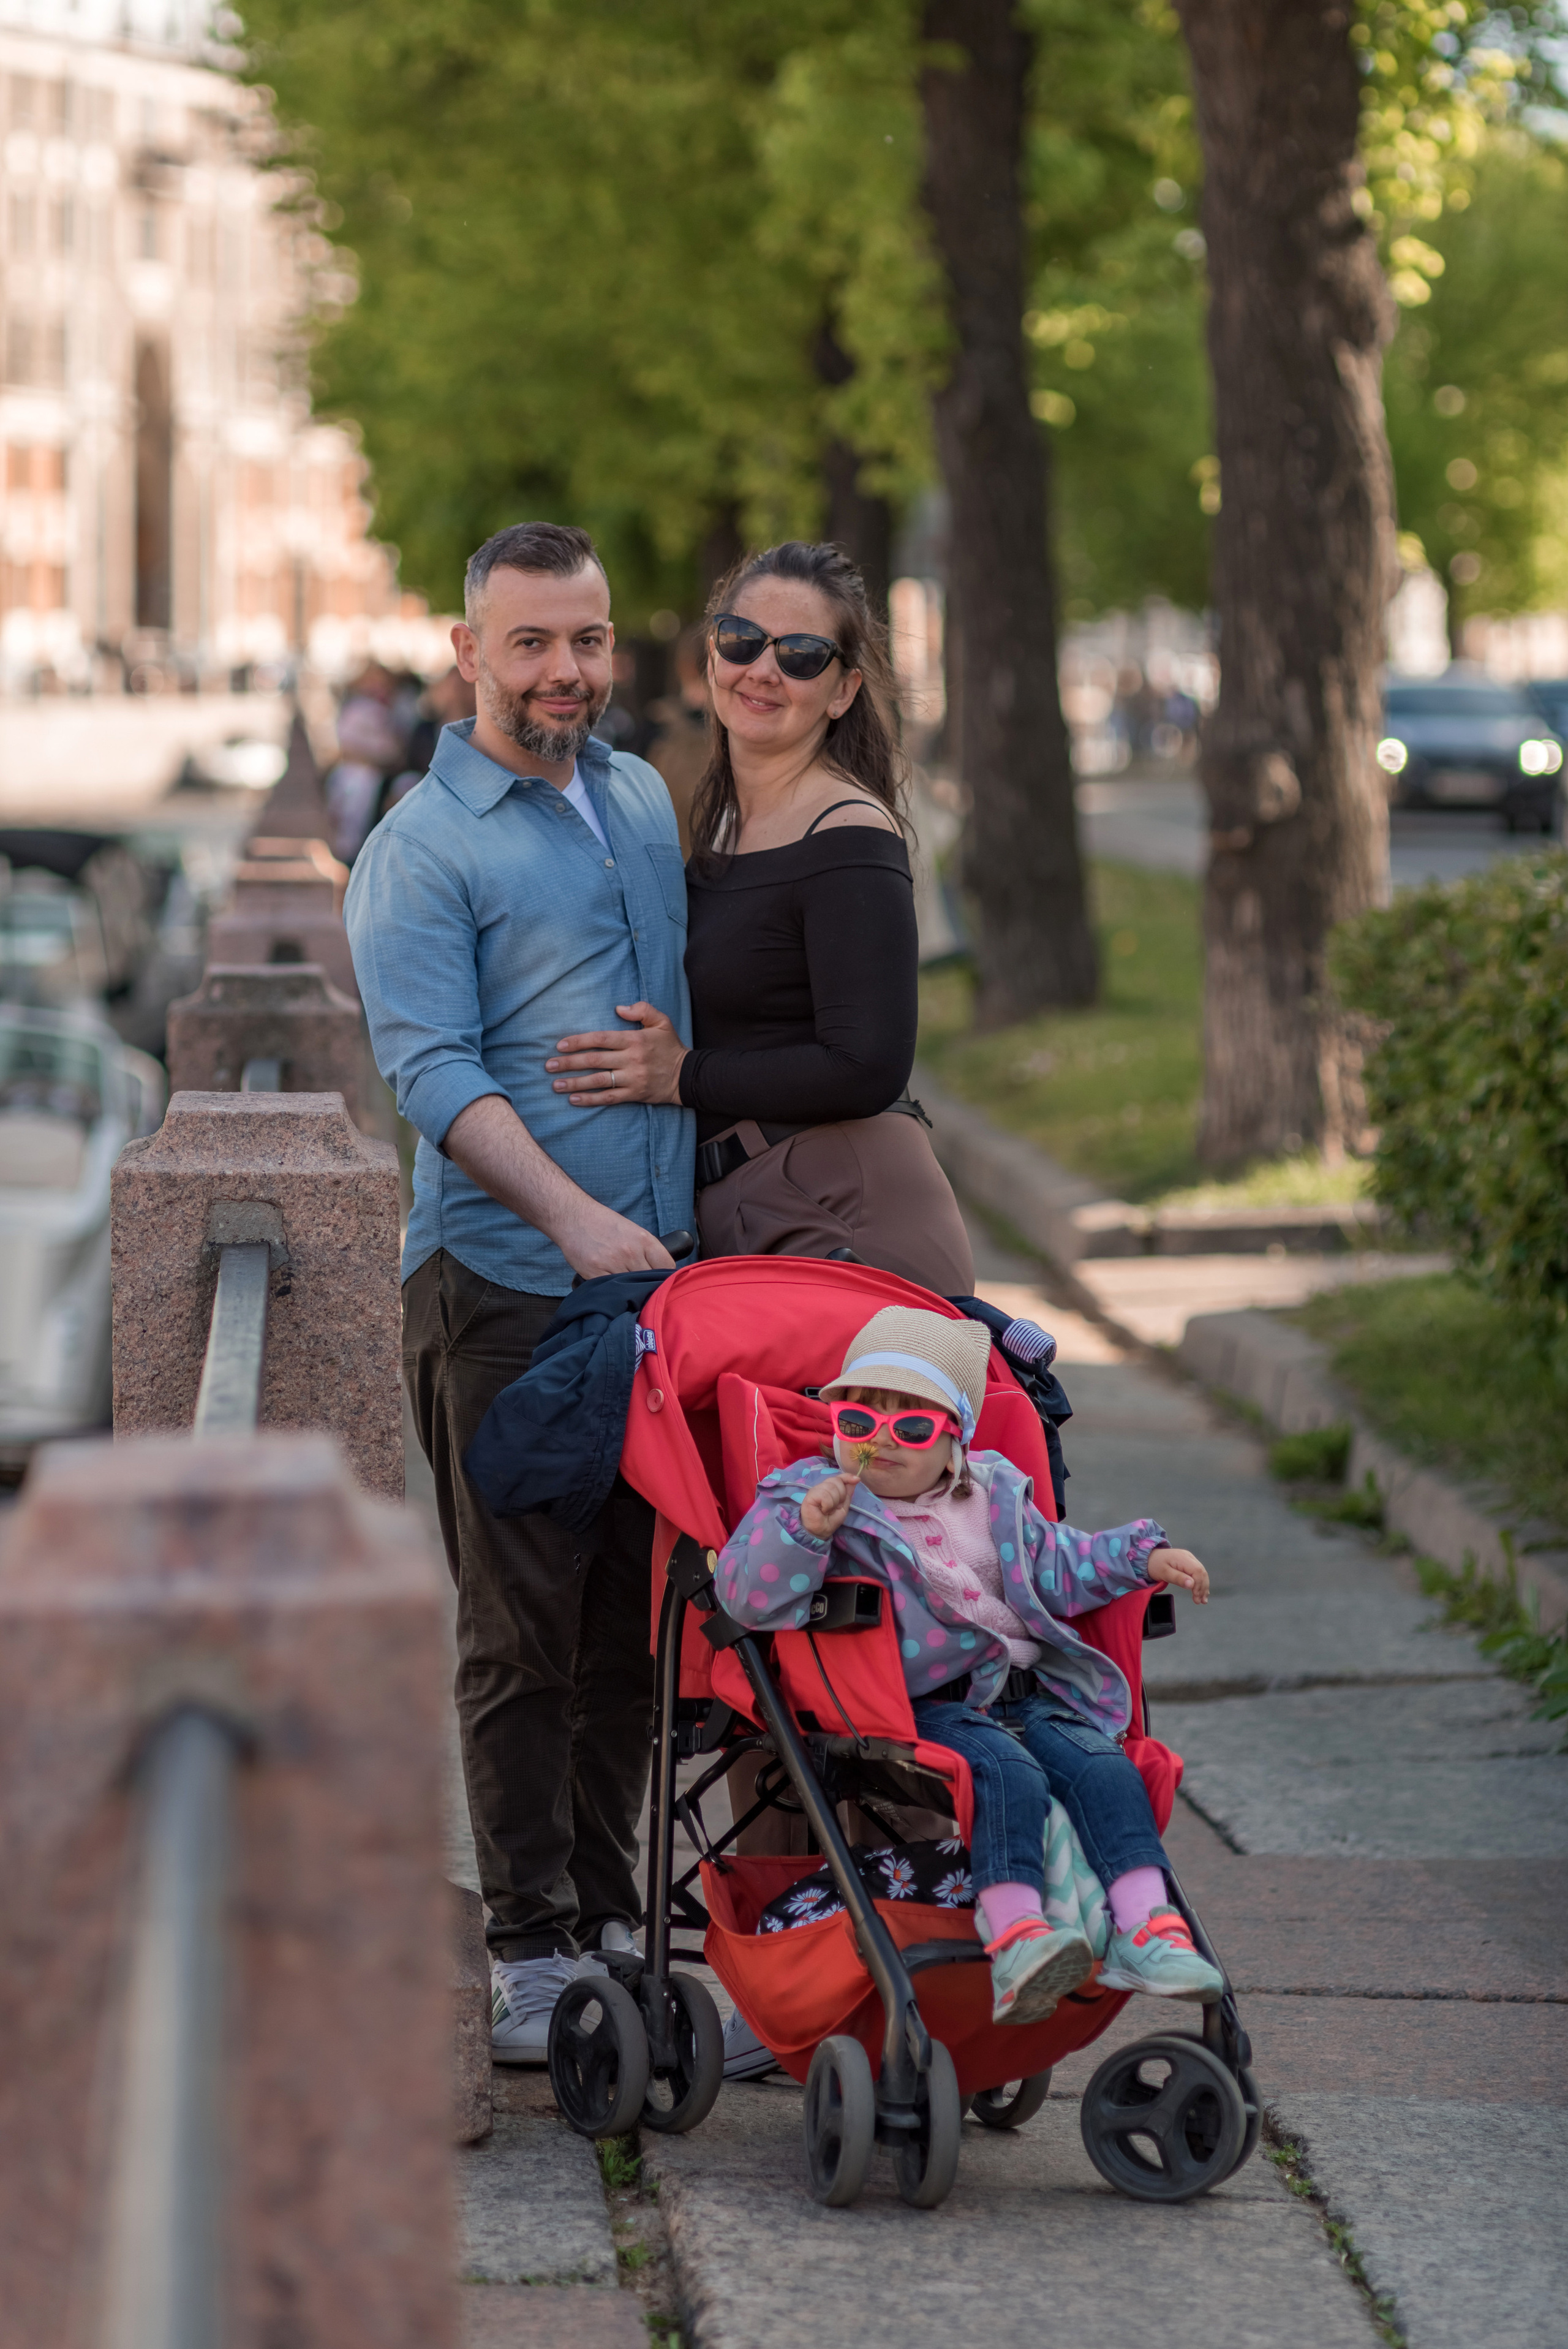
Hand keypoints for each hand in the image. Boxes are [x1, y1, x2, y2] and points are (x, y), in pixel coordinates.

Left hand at [547, 1004, 686, 1105]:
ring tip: (556, 1085)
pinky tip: (574, 1100)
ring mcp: (632, 1079)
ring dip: (575, 1083)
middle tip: (549, 1066)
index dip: (579, 1042)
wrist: (688, 1075)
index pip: (600, 1039)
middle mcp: (631, 1060)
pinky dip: (591, 1100)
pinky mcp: (634, 1094)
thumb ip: (642, 1010)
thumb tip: (618, 1009)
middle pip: (594, 1061)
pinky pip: (609, 1098)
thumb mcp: (662, 1022)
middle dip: (569, 1063)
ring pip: (598, 1081)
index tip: (560, 1045)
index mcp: (634, 1040)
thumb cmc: (671, 1047)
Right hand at [550, 1197, 676, 1280]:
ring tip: (625, 1289)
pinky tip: (610, 1289)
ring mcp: (613, 1263)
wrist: (573, 1217)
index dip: (665, 1276)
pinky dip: (612, 1292)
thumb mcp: (631, 1230)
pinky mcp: (595, 1273)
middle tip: (642, 1288)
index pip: (666, 1266)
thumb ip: (645, 1249)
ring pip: (631, 1287)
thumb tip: (658, 1271)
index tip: (661, 1281)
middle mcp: (630, 1251)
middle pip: (650, 1280)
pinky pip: (610, 1290)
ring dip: (629, 1290)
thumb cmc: (603, 1223)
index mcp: (643, 1239)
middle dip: (647, 1285)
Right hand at [800, 1471, 858, 1540]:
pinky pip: (825, 1495)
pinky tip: (823, 1510)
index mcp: (829, 1488)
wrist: (820, 1532)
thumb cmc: (830, 1521)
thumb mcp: (843, 1507)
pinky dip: (827, 1505)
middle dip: (840, 1496)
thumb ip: (847, 1494)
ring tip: (828, 1510)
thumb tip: (855, 1480)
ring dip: (833, 1502)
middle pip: (836, 1481)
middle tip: (835, 1507)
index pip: (839, 1477)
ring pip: (831, 1488)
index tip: (857, 1479)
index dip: (847, 1477)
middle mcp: (821, 1487)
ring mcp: (815, 1490)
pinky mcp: (810, 1496)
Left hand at [1147, 1546, 1208, 1604]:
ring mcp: (1189, 1559)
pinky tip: (1202, 1592)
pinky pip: (1198, 1573)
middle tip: (1200, 1601)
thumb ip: (1178, 1578)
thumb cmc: (1154, 1564)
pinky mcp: (1188, 1563)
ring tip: (1203, 1600)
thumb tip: (1191, 1584)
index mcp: (1183, 1558)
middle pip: (1201, 1572)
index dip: (1199, 1585)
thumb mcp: (1164, 1573)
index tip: (1196, 1597)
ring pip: (1201, 1573)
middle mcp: (1188, 1557)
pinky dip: (1200, 1583)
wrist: (1148, 1557)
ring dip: (1203, 1587)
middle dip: (1203, 1588)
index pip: (1197, 1571)